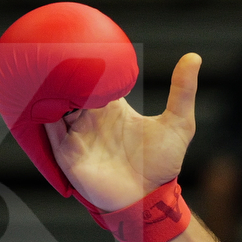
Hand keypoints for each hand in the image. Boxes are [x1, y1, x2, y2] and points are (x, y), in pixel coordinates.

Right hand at [47, 52, 200, 213]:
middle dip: (64, 72)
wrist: (150, 199)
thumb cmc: (163, 164)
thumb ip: (183, 91)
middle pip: (70, 88)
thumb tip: (195, 57)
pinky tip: (49, 97)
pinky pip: (49, 128)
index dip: (88, 62)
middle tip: (60, 49)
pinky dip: (47, 112)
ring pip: (56, 104)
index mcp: (111, 107)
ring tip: (51, 69)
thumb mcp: (178, 124)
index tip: (84, 43)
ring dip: (53, 89)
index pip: (93, 79)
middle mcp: (90, 118)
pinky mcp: (66, 151)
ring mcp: (76, 134)